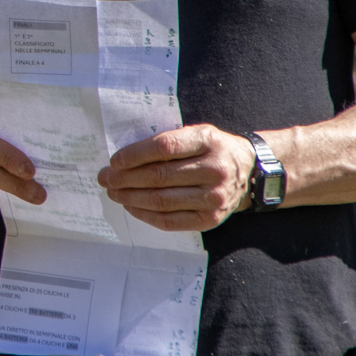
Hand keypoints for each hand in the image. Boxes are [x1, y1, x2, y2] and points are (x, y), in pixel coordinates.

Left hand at [98, 125, 255, 231]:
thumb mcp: (197, 134)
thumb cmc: (212, 150)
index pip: (164, 147)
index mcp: (207, 141)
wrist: (250, 172)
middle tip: (105, 178)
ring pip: (161, 201)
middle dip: (124, 178)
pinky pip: (169, 221)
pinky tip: (131, 206)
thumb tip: (123, 158)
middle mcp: (214, 169)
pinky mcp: (210, 219)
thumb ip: (168, 141)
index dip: (135, 155)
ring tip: (113, 192)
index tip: (114, 160)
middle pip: (159, 177)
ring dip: (130, 197)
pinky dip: (144, 214)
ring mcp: (214, 198)